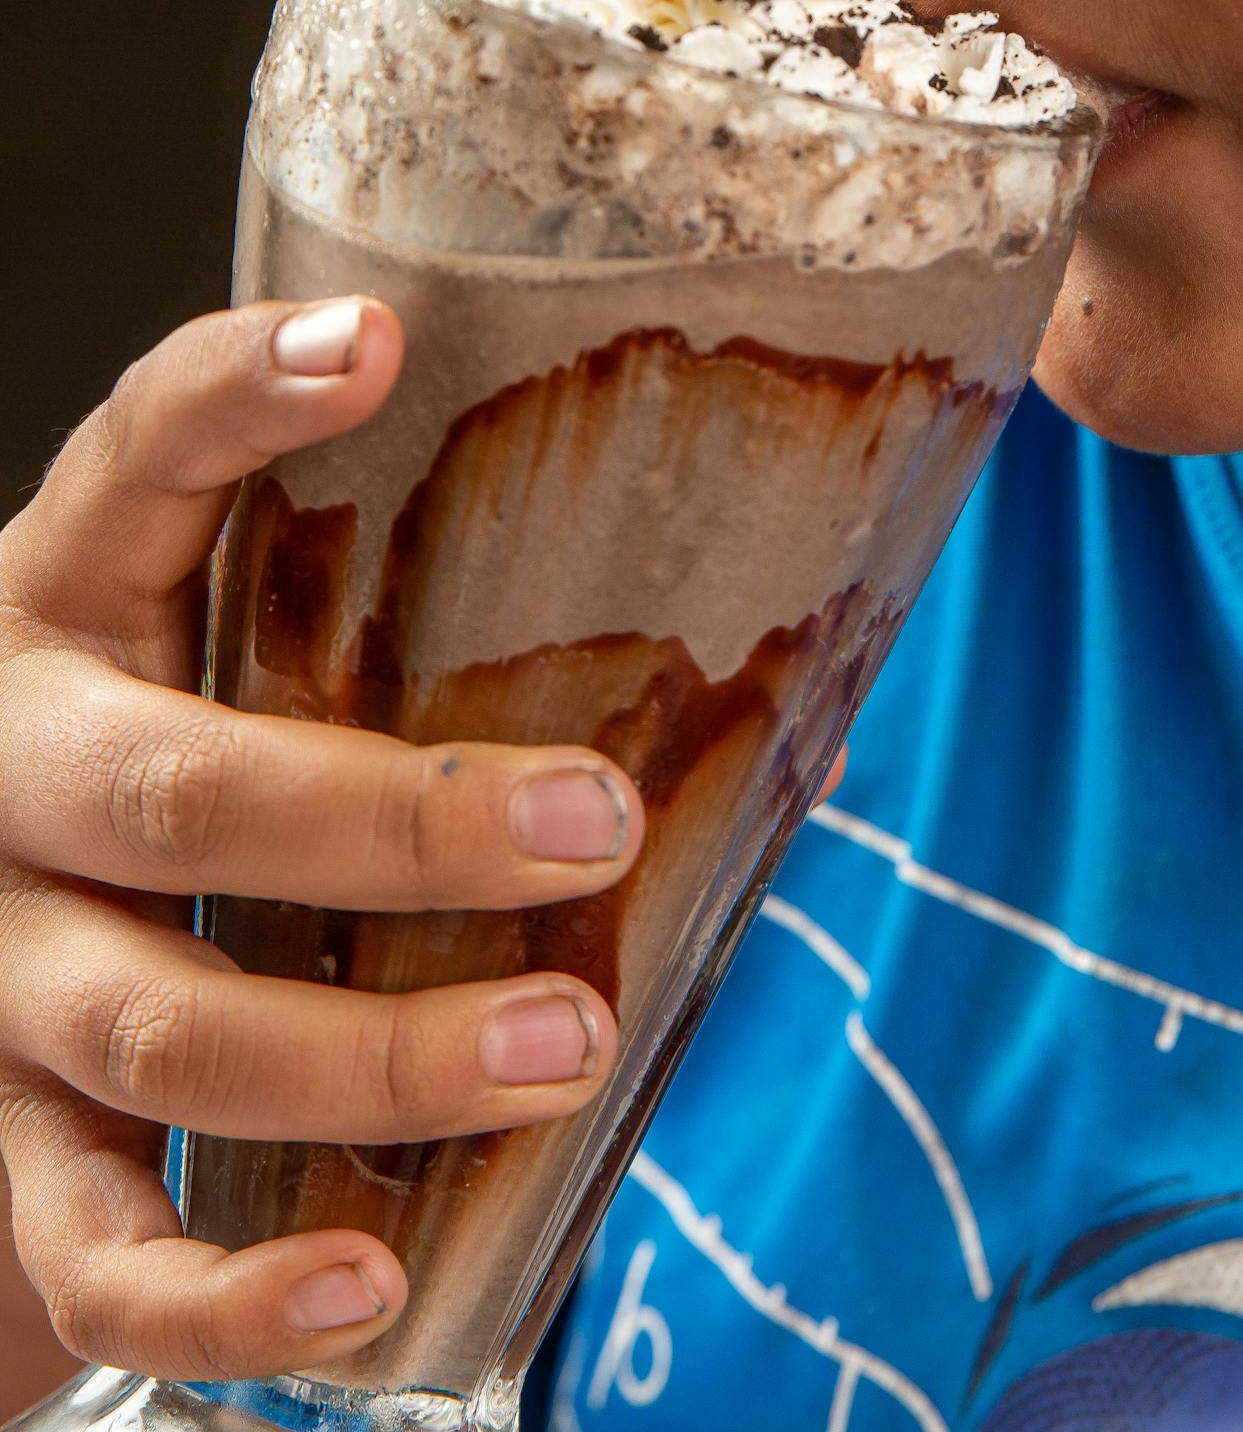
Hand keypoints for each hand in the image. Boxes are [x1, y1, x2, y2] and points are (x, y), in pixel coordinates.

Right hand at [0, 300, 642, 1386]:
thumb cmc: (181, 772)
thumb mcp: (237, 659)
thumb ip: (393, 625)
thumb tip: (768, 623)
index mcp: (73, 607)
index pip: (134, 460)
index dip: (234, 396)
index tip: (372, 342)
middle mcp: (10, 774)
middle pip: (176, 789)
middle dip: (394, 821)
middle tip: (593, 816)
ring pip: (163, 1024)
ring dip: (379, 1055)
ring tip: (568, 1038)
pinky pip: (95, 1257)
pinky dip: (228, 1298)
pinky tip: (367, 1291)